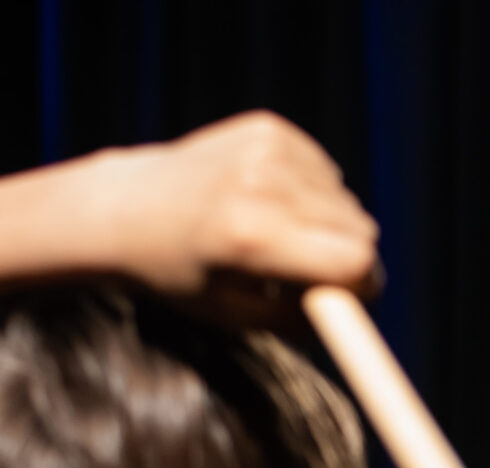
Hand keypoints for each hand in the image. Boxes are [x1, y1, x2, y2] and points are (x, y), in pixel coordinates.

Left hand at [102, 112, 379, 312]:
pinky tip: (267, 201)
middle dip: (346, 257)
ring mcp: (267, 149)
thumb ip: (303, 316)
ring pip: (345, 202)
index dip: (364, 286)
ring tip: (275, 234)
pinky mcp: (269, 128)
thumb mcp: (237, 315)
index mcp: (252, 239)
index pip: (356, 261)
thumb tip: (359, 305)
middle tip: (307, 272)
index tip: (353, 299)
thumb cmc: (180, 274)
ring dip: (327, 225)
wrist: (124, 208)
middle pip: (360, 230)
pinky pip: (326, 173)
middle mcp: (262, 185)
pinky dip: (310, 193)